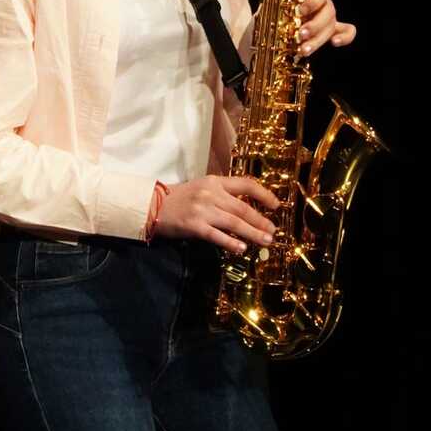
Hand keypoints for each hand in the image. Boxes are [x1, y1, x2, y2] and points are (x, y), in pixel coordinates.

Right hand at [153, 173, 279, 254]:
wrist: (154, 204)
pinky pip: (217, 236)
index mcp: (215, 181)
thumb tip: (249, 210)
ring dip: (252, 233)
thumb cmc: (181, 198)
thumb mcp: (203, 189)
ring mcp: (202, 210)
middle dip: (261, 221)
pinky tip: (241, 249)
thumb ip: (223, 195)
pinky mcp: (194, 225)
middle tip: (273, 231)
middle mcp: (211, 193)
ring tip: (265, 241)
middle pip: (243, 208)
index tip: (276, 205)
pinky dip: (230, 243)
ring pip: (234, 222)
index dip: (263, 194)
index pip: (245, 184)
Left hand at [250, 0, 356, 56]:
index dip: (313, 1)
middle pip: (328, 13)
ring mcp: (330, 17)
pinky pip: (347, 32)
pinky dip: (345, 37)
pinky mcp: (333, 30)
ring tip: (303, 50)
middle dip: (314, 26)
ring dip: (318, 39)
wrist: (289, 12)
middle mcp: (325, 3)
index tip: (299, 11)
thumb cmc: (284, 0)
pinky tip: (334, 44)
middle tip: (299, 35)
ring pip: (331, 27)